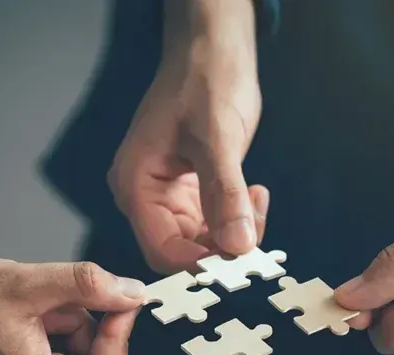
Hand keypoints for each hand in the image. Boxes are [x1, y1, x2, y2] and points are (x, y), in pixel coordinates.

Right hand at [0, 257, 143, 354]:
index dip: (121, 336)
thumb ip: (89, 286)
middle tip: (54, 299)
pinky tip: (23, 318)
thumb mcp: (27, 283)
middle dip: (87, 327)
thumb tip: (134, 293)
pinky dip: (52, 337)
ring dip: (67, 327)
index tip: (114, 299)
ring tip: (29, 306)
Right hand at [108, 0, 266, 272]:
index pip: (163, 250)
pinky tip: (255, 195)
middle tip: (257, 231)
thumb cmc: (204, 81)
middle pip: (182, 251)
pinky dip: (236, 219)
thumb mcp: (217, 139)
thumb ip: (225, 194)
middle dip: (222, 249)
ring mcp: (167, 196)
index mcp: (135, 186)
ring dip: (234, 234)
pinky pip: (212, 223)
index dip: (200, 264)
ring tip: (257, 201)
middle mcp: (145, 198)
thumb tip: (238, 247)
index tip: (239, 262)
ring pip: (201, 241)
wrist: (213, 50)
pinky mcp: (190, 192)